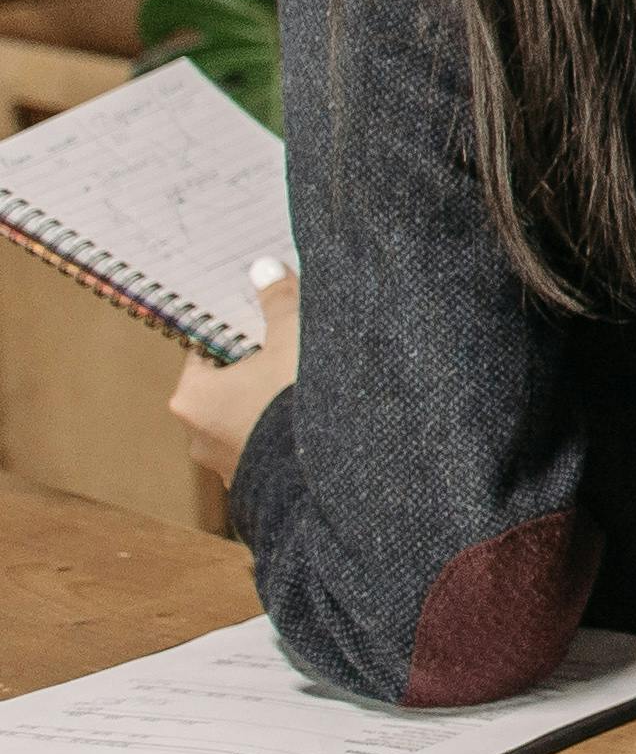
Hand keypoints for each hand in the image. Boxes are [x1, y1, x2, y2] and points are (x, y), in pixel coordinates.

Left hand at [168, 262, 295, 484]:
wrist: (326, 476)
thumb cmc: (295, 402)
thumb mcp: (293, 337)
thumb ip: (278, 300)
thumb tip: (263, 266)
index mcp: (192, 396)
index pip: (206, 353)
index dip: (237, 336)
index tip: (265, 327)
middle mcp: (196, 436)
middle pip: (224, 388)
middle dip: (255, 372)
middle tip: (292, 354)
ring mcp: (224, 466)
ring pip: (244, 420)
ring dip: (268, 408)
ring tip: (310, 392)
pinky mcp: (254, 487)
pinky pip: (263, 449)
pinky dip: (280, 437)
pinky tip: (312, 426)